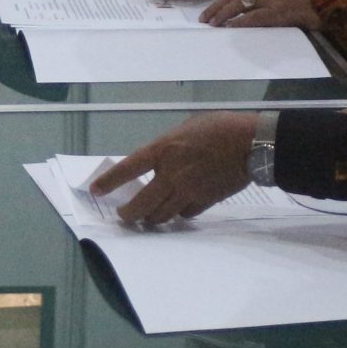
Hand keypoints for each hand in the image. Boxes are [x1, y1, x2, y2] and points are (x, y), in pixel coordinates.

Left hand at [88, 113, 254, 227]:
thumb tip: (160, 161)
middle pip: (141, 204)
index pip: (128, 169)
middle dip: (128, 214)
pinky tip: (175, 212)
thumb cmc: (220, 127)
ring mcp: (187, 191)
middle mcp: (171, 174)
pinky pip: (184, 215)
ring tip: (145, 220)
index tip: (96, 191)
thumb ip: (169, 147)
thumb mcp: (186, 129)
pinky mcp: (204, 202)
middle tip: (123, 216)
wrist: (250, 143)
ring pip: (161, 215)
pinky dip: (176, 215)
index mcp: (163, 150)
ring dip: (150, 219)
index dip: (109, 182)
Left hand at [203, 0, 319, 29]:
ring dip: (223, 14)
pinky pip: (255, 16)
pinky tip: (231, 28)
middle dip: (215, 7)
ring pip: (240, 4)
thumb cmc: (302, 4)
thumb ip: (263, 2)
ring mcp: (270, 0)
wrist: (323, 4)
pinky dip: (241, 22)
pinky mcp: (278, 12)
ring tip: (213, 24)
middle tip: (203, 19)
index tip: (208, 10)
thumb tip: (244, 13)